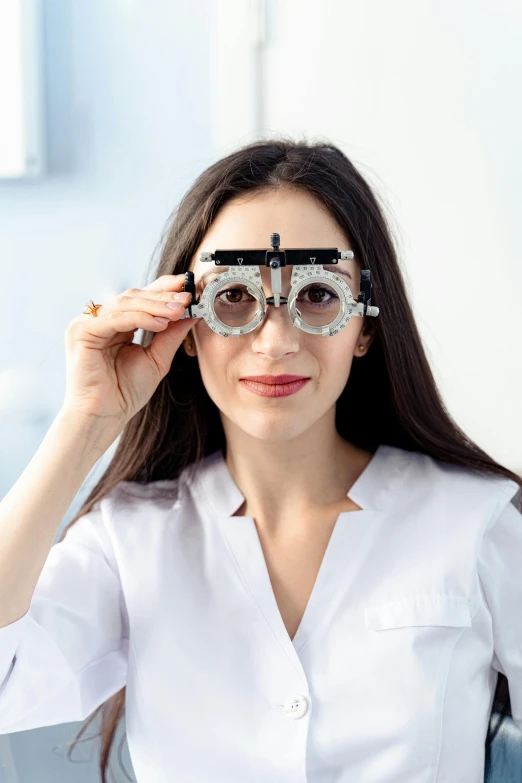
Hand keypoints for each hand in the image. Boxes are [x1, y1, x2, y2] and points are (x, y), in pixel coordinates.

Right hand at [62, 274, 200, 426]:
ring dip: (155, 305)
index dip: (163, 288)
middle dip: (163, 296)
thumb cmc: (125, 392)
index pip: (140, 298)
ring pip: (126, 303)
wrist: (104, 416)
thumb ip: (172, 335)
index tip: (188, 285)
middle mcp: (100, 320)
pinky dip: (140, 318)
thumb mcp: (157, 359)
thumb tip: (193, 313)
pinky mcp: (81, 332)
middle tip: (188, 297)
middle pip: (133, 296)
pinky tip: (160, 323)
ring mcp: (88, 324)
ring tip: (179, 310)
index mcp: (116, 323)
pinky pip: (116, 318)